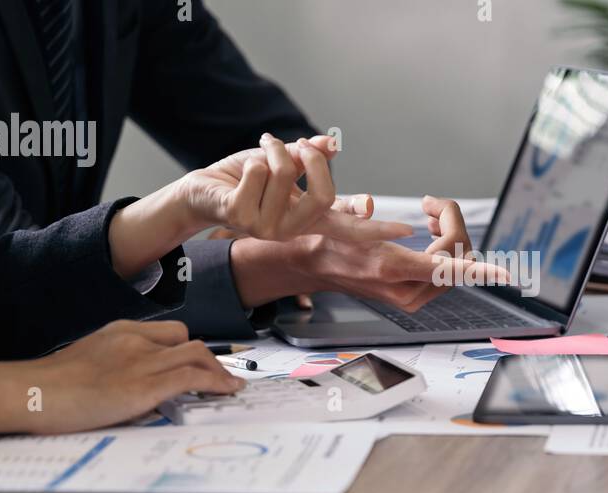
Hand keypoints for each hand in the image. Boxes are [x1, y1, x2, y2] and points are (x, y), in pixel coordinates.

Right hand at [0, 321, 244, 440]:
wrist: (28, 392)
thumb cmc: (47, 388)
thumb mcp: (86, 365)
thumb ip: (115, 370)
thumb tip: (141, 396)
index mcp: (118, 332)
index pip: (168, 332)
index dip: (188, 349)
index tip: (200, 364)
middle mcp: (134, 339)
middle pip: (187, 340)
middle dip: (210, 359)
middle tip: (221, 378)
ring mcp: (140, 360)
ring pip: (197, 354)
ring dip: (220, 372)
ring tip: (231, 387)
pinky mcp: (143, 385)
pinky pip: (192, 376)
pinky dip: (216, 383)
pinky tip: (228, 391)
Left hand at [179, 134, 412, 242]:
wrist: (201, 191)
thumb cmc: (245, 179)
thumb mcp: (284, 162)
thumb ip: (309, 156)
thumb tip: (330, 146)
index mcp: (308, 219)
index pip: (349, 228)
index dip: (376, 230)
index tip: (406, 233)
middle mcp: (293, 230)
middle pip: (323, 193)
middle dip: (309, 158)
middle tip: (292, 145)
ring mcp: (268, 230)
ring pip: (286, 173)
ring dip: (271, 151)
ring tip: (259, 154)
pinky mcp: (242, 219)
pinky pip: (260, 172)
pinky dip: (252, 159)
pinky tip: (240, 172)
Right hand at [230, 196, 509, 311]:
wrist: (311, 264)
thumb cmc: (324, 235)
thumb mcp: (336, 214)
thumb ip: (355, 209)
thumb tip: (369, 204)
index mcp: (391, 268)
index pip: (445, 269)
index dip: (479, 269)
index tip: (505, 273)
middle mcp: (406, 290)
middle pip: (457, 256)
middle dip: (452, 222)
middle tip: (430, 203)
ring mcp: (412, 298)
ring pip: (456, 264)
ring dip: (450, 233)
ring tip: (430, 213)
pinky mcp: (414, 299)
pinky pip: (448, 272)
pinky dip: (446, 248)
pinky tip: (431, 229)